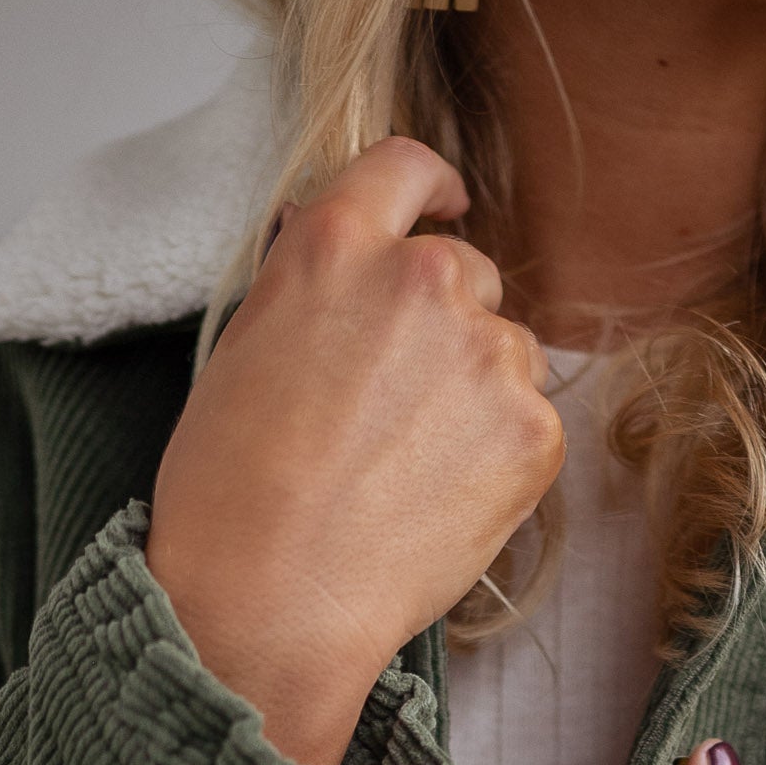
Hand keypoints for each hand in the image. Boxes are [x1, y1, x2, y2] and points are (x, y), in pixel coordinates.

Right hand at [144, 140, 563, 764]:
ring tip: (409, 469)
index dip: (431, 186)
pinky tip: (439, 502)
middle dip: (444, 324)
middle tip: (400, 405)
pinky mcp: (534, 429)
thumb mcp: (247, 346)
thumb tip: (355, 270)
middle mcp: (422, 279)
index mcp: (336, 245)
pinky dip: (501, 457)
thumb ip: (316, 288)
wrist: (271, 596)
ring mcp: (487, 352)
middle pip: (466, 272)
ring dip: (476, 393)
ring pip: (506, 352)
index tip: (446, 202)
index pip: (404, 167)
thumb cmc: (231, 493)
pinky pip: (532, 423)